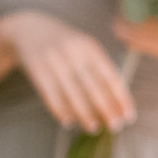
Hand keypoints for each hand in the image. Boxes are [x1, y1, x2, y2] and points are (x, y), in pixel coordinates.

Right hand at [2, 11, 132, 133]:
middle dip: (106, 109)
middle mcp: (73, 53)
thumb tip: (117, 104)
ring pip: (72, 94)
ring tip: (93, 128)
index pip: (110, 76)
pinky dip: (61, 111)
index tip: (128, 117)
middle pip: (93, 87)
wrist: (29, 29)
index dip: (121, 98)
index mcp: (89, 47)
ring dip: (85, 114)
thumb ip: (99, 70)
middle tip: (115, 127)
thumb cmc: (65, 45)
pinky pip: (51, 96)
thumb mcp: (84, 48)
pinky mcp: (37, 71)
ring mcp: (53, 61)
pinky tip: (69, 122)